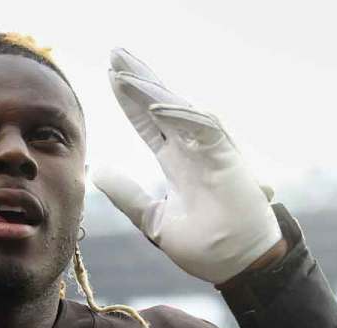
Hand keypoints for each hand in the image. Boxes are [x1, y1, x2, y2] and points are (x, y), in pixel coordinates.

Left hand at [91, 48, 282, 284]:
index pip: (148, 123)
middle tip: (114, 54)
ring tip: (124, 71)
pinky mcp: (228, 156)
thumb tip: (99, 171)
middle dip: (139, 78)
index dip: (129, 101)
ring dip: (152, 89)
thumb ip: (128, 195)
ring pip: (178, 108)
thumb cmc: (205, 246)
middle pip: (161, 103)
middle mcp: (193, 149)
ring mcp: (211, 149)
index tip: (109, 78)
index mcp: (177, 161)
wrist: (237, 265)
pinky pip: (203, 126)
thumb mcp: (153, 219)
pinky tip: (153, 105)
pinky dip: (179, 115)